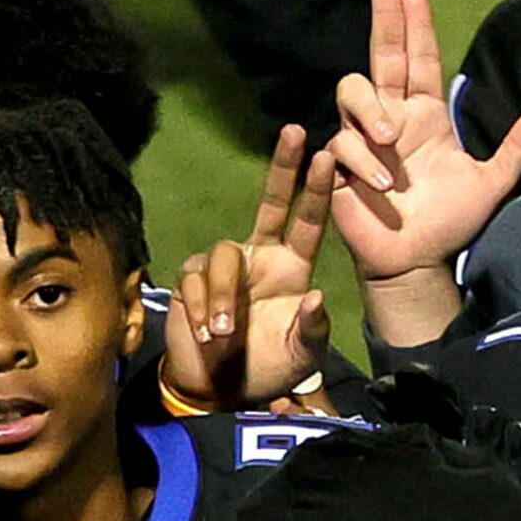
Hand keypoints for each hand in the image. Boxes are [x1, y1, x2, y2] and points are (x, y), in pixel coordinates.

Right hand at [163, 125, 334, 409]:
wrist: (222, 389)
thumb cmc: (270, 366)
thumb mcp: (302, 354)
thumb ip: (311, 328)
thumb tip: (315, 296)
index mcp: (292, 268)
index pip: (308, 222)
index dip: (316, 191)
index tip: (327, 156)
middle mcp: (261, 257)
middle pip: (270, 203)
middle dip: (283, 167)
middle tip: (295, 131)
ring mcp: (226, 267)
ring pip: (224, 255)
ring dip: (224, 295)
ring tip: (225, 333)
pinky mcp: (193, 281)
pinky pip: (196, 280)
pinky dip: (201, 308)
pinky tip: (206, 333)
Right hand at [327, 0, 520, 283]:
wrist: (417, 262)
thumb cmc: (450, 221)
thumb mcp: (491, 182)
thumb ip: (516, 146)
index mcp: (426, 115)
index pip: (420, 59)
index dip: (416, 24)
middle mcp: (392, 117)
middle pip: (383, 54)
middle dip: (384, 14)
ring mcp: (363, 138)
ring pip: (353, 91)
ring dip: (370, 111)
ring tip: (389, 142)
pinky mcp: (340, 165)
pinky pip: (341, 144)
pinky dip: (359, 159)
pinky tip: (380, 183)